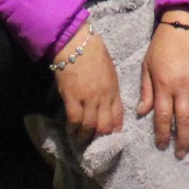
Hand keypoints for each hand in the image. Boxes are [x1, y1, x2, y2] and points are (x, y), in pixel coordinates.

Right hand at [54, 27, 122, 144]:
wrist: (77, 44)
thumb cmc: (94, 54)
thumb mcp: (109, 72)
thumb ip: (110, 89)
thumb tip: (107, 103)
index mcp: (113, 90)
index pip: (118, 116)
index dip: (114, 130)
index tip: (110, 137)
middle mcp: (103, 97)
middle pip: (104, 125)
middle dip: (100, 138)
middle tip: (94, 144)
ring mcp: (87, 98)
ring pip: (89, 126)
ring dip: (84, 136)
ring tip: (80, 140)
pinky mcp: (72, 97)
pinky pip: (74, 118)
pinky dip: (72, 127)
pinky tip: (70, 130)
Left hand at [139, 13, 188, 157]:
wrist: (186, 23)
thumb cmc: (163, 44)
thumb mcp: (147, 65)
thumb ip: (146, 90)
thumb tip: (142, 113)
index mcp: (164, 85)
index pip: (163, 116)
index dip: (163, 134)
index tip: (162, 146)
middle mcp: (183, 87)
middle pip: (185, 119)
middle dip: (183, 140)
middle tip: (182, 154)